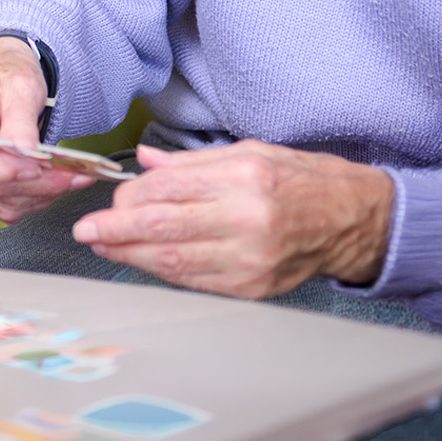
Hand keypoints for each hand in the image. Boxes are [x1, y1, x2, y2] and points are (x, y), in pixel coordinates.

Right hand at [0, 38, 89, 221]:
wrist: (1, 84)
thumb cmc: (8, 78)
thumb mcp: (21, 88)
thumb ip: (22, 123)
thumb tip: (28, 156)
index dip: (2, 167)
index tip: (39, 168)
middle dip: (34, 184)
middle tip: (73, 176)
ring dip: (36, 195)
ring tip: (69, 180)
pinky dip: (29, 200)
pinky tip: (50, 186)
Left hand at [70, 142, 393, 298]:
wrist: (353, 220)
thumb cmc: (302, 180)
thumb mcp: (250, 152)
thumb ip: (192, 161)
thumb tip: (145, 162)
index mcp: (244, 178)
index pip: (169, 190)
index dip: (130, 199)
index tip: (106, 203)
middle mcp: (247, 221)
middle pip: (165, 228)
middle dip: (118, 232)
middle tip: (88, 231)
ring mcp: (251, 260)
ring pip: (175, 261)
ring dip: (132, 256)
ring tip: (105, 247)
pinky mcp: (253, 288)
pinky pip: (195, 282)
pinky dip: (164, 272)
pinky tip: (143, 262)